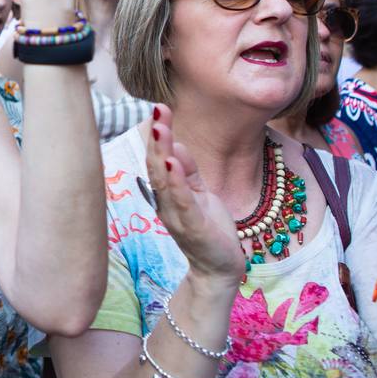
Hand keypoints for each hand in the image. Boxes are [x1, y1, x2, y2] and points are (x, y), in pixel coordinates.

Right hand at [145, 105, 244, 283]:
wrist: (219, 268)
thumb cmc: (208, 230)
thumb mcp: (199, 193)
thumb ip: (187, 171)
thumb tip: (175, 146)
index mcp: (167, 193)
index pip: (159, 159)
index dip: (158, 135)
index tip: (159, 108)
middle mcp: (165, 202)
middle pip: (157, 165)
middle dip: (157, 138)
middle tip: (157, 111)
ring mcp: (176, 215)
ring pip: (165, 180)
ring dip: (161, 153)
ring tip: (161, 129)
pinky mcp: (192, 226)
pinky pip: (182, 200)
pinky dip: (176, 181)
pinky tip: (173, 163)